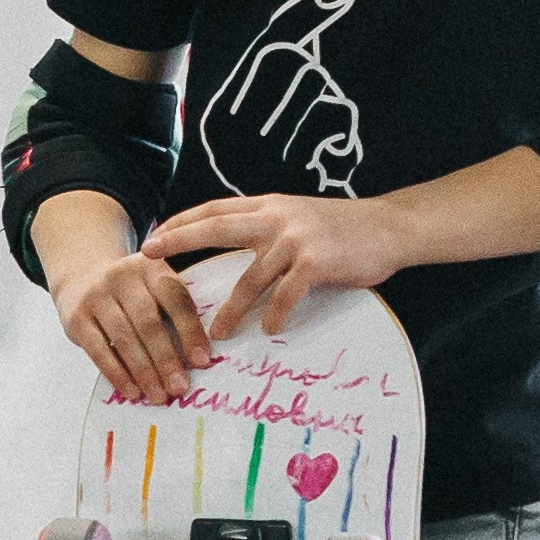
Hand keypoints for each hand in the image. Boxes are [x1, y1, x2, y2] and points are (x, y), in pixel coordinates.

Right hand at [47, 244, 217, 405]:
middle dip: (166, 358)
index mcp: (151, 267)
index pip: (175, 299)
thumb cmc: (131, 291)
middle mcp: (122, 277)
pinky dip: (117, 374)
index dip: (190, 332)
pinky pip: (98, 350)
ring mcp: (96, 296)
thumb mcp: (154, 286)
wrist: (82, 273)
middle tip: (179, 387)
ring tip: (158, 395)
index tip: (202, 362)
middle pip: (148, 322)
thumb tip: (198, 359)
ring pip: (124, 338)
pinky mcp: (76, 317)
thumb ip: (175, 311)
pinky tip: (132, 390)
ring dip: (144, 372)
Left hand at [142, 193, 407, 338]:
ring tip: (218, 332)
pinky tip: (269, 329)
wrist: (389, 227)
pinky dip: (275, 314)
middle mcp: (277, 218)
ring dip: (232, 308)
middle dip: (180, 240)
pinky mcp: (315, 262)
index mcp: (269, 206)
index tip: (155, 235)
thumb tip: (238, 243)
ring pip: (250, 276)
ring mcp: (295, 239)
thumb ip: (270, 226)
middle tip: (149, 256)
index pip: (215, 209)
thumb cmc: (345, 228)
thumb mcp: (300, 216)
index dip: (182, 221)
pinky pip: (286, 294)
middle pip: (216, 228)